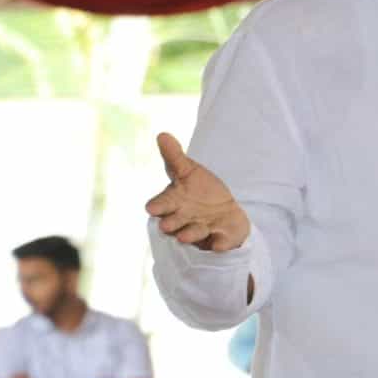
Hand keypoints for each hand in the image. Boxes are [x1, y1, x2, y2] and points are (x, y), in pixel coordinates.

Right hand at [146, 133, 249, 251]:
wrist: (225, 210)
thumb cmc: (200, 190)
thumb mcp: (189, 171)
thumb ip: (174, 157)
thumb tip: (161, 134)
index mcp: (173, 203)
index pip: (160, 205)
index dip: (158, 206)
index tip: (152, 207)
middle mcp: (183, 220)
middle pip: (172, 224)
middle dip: (171, 223)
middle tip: (167, 225)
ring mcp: (201, 230)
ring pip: (193, 234)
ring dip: (191, 234)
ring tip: (185, 235)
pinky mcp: (219, 238)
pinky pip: (219, 243)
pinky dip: (219, 243)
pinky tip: (220, 243)